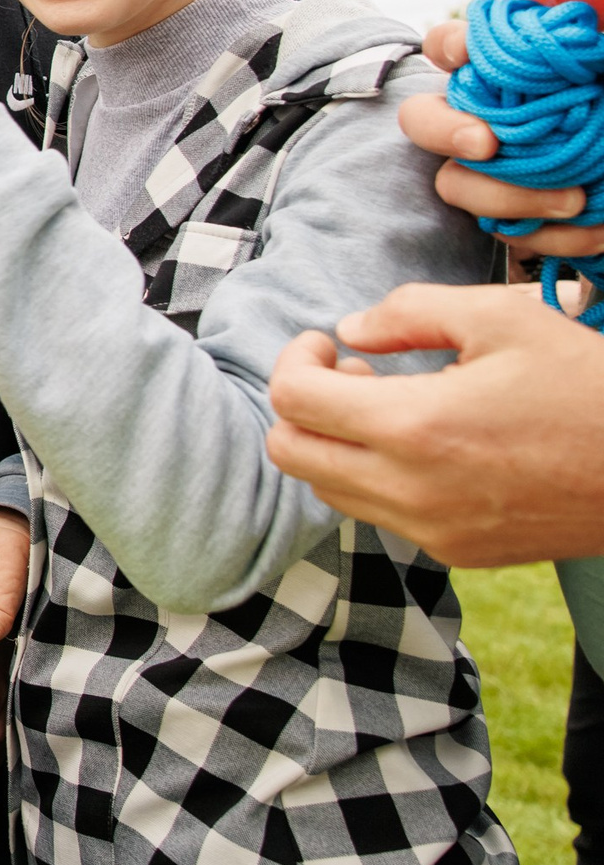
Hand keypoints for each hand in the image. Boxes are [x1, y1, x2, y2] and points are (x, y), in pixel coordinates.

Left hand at [268, 282, 603, 564]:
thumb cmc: (586, 383)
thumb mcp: (502, 317)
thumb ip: (408, 312)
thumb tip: (348, 330)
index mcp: (416, 427)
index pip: (292, 402)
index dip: (295, 360)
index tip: (328, 344)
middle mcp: (412, 490)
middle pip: (290, 454)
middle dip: (303, 406)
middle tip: (353, 374)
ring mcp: (434, 530)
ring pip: (329, 490)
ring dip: (335, 444)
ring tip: (390, 405)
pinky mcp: (460, 553)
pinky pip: (381, 515)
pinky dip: (375, 477)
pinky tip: (426, 444)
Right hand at [401, 19, 603, 257]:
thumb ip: (590, 54)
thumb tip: (584, 43)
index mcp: (502, 75)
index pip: (450, 45)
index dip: (450, 46)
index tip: (465, 54)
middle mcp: (480, 119)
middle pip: (421, 118)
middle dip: (444, 130)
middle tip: (486, 145)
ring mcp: (488, 172)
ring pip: (455, 184)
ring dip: (509, 195)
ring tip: (576, 201)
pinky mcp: (513, 217)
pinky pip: (507, 231)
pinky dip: (552, 236)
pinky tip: (597, 230)